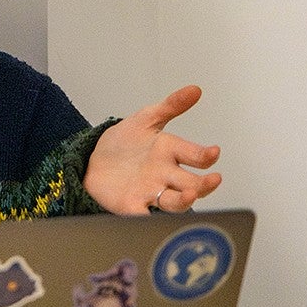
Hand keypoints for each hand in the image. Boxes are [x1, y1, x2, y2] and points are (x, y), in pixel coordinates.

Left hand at [83, 85, 221, 214]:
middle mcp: (165, 175)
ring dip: (184, 200)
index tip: (214, 152)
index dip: (205, 155)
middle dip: (203, 183)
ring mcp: (149, 192)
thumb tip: (195, 90)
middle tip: (213, 180)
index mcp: (170, 152)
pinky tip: (149, 215)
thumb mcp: (145, 119)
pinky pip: (141, 214)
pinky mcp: (131, 205)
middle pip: (191, 183)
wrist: (93, 161)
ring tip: (191, 195)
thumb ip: (170, 106)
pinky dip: (146, 217)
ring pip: (174, 201)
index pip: (195, 156)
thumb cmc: (124, 143)